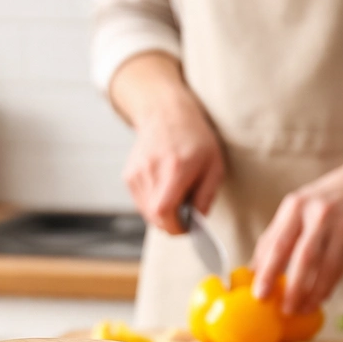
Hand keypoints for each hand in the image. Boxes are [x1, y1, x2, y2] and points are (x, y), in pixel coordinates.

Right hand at [110, 53, 223, 234]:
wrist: (165, 113)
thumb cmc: (195, 138)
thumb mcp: (214, 165)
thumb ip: (206, 195)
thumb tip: (198, 221)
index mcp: (174, 169)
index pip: (165, 213)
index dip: (176, 227)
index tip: (189, 227)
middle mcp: (150, 172)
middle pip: (155, 218)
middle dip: (172, 223)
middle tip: (186, 214)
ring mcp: (135, 174)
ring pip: (147, 212)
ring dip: (163, 213)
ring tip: (176, 194)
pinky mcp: (128, 177)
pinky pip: (141, 203)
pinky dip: (154, 203)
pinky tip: (164, 187)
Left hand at [251, 157, 342, 315]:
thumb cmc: (325, 200)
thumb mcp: (297, 208)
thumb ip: (276, 236)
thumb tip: (253, 270)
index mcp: (296, 206)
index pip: (277, 243)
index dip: (267, 271)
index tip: (260, 294)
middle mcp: (319, 214)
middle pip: (303, 257)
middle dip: (291, 287)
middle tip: (283, 309)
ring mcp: (342, 225)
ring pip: (325, 267)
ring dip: (312, 293)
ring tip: (301, 309)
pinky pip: (341, 268)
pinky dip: (328, 286)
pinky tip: (319, 298)